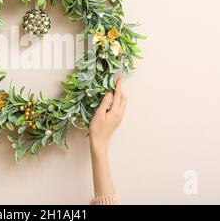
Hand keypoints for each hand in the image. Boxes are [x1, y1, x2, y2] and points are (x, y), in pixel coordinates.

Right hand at [88, 76, 126, 199]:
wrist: (99, 142)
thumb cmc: (97, 129)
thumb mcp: (99, 114)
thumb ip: (105, 103)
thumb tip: (109, 93)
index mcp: (116, 111)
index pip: (118, 95)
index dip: (118, 86)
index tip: (119, 78)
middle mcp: (120, 113)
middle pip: (123, 98)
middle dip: (119, 90)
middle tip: (113, 84)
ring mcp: (119, 117)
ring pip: (122, 103)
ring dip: (118, 96)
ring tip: (110, 91)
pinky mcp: (116, 120)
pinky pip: (119, 107)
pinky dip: (117, 101)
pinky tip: (110, 102)